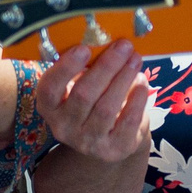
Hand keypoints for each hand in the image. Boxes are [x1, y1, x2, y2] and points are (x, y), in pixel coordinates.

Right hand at [37, 38, 152, 162]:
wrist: (106, 140)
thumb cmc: (92, 102)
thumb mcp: (78, 86)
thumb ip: (84, 69)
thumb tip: (106, 42)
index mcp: (49, 107)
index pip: (50, 89)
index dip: (65, 68)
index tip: (84, 48)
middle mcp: (63, 127)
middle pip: (84, 95)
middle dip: (106, 67)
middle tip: (123, 46)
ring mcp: (88, 142)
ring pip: (106, 108)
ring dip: (123, 79)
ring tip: (135, 60)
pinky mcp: (113, 150)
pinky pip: (127, 122)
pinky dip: (136, 100)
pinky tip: (142, 83)